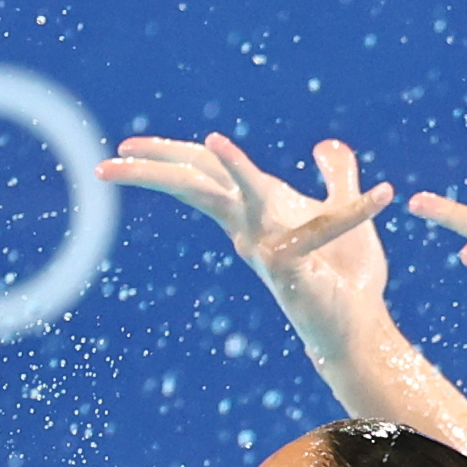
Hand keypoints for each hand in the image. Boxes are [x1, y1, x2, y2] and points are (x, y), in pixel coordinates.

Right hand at [97, 134, 391, 350]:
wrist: (361, 323)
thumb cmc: (347, 275)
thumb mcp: (342, 212)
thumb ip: (336, 176)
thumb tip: (327, 145)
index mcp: (257, 208)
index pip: (202, 173)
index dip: (166, 155)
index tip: (126, 147)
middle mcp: (250, 227)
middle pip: (194, 185)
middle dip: (151, 170)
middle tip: (105, 164)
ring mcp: (264, 248)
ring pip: (223, 200)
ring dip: (214, 167)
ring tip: (192, 143)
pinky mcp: (289, 270)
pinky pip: (280, 233)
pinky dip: (268, 207)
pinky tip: (250, 184)